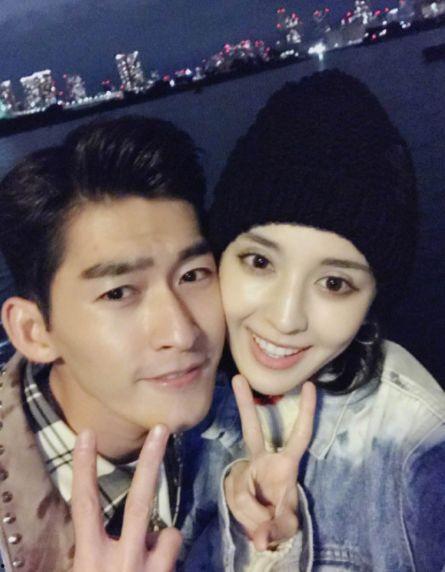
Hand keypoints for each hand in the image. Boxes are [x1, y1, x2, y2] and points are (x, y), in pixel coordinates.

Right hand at [72, 425, 181, 571]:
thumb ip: (88, 557)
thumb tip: (95, 542)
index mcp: (91, 562)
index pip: (84, 507)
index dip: (84, 469)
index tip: (87, 434)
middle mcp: (123, 562)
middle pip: (139, 502)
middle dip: (150, 463)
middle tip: (162, 429)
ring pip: (169, 534)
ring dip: (161, 540)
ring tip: (149, 561)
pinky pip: (175, 557)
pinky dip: (166, 560)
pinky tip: (155, 571)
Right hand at [225, 375, 315, 551]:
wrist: (261, 527)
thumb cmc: (281, 516)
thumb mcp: (286, 525)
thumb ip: (277, 529)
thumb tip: (261, 540)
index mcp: (286, 464)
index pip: (300, 434)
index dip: (307, 411)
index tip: (310, 384)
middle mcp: (263, 459)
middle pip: (252, 428)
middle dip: (244, 404)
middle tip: (237, 378)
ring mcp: (246, 468)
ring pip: (241, 488)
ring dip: (252, 515)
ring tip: (263, 527)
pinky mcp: (232, 480)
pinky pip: (234, 499)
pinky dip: (244, 517)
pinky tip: (252, 524)